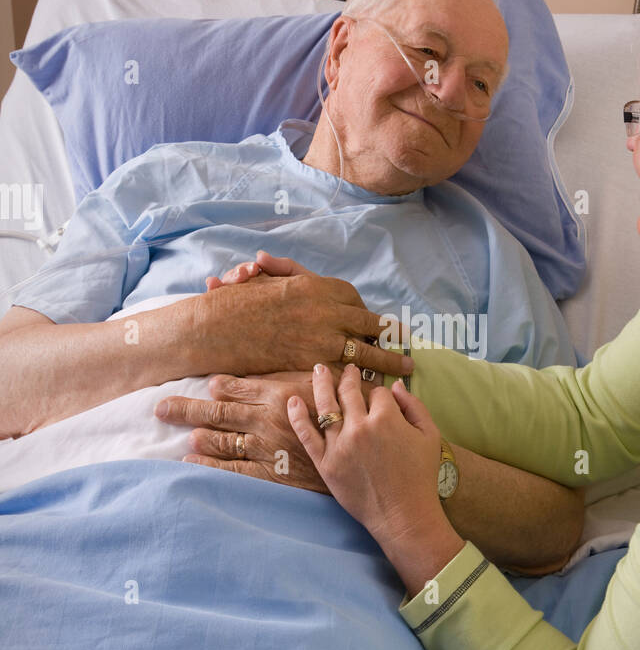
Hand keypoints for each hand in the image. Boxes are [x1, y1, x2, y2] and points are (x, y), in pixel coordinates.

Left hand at [155, 370, 374, 492]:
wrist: (365, 461)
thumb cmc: (350, 419)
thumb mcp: (328, 390)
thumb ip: (298, 375)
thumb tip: (286, 363)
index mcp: (280, 394)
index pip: (236, 386)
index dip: (216, 386)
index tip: (203, 384)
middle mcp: (266, 420)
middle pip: (216, 412)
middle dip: (184, 408)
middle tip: (159, 407)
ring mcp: (264, 449)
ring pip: (218, 439)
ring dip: (196, 435)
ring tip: (180, 431)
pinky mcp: (267, 475)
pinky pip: (229, 469)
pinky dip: (206, 464)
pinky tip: (190, 460)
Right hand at [190, 253, 412, 379]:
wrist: (221, 328)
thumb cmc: (241, 303)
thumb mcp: (265, 279)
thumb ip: (282, 269)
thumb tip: (274, 263)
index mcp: (320, 287)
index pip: (355, 301)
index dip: (366, 314)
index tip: (378, 323)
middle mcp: (327, 310)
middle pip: (369, 324)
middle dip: (390, 336)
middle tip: (407, 344)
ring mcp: (323, 338)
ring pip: (366, 352)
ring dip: (388, 361)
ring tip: (408, 369)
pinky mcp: (315, 363)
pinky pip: (346, 372)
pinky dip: (363, 380)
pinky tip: (376, 386)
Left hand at [287, 363, 464, 591]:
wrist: (403, 514)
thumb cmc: (421, 477)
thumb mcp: (430, 436)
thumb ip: (415, 407)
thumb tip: (396, 387)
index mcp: (387, 418)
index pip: (378, 393)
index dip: (381, 394)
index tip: (382, 399)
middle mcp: (360, 427)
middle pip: (349, 392)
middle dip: (349, 377)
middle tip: (347, 369)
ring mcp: (339, 445)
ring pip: (326, 407)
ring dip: (321, 384)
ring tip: (319, 370)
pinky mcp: (325, 463)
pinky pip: (307, 435)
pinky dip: (298, 417)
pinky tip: (293, 400)